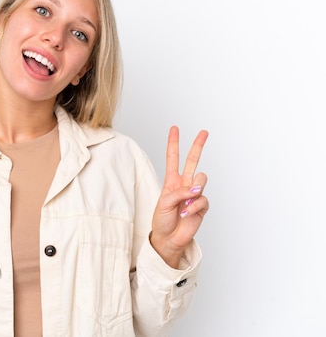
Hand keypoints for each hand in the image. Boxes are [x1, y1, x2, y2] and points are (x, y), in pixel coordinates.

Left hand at [150, 126, 208, 267]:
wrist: (168, 238)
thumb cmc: (162, 220)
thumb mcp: (164, 203)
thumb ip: (179, 192)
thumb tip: (196, 189)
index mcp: (172, 181)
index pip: (173, 158)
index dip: (173, 143)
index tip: (174, 129)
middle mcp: (184, 184)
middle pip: (192, 160)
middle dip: (198, 145)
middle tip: (204, 132)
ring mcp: (194, 194)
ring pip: (201, 179)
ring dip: (193, 190)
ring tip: (185, 203)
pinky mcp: (202, 205)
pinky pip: (202, 199)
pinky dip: (194, 206)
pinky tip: (187, 213)